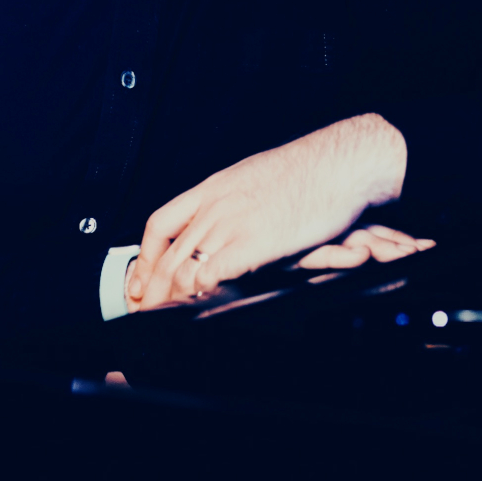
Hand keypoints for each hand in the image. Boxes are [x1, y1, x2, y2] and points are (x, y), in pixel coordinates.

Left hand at [129, 113, 408, 310]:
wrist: (339, 163)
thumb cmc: (308, 169)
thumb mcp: (256, 175)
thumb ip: (234, 197)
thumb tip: (224, 211)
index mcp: (214, 188)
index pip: (161, 223)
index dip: (146, 257)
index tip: (142, 280)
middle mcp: (216, 206)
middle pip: (169, 254)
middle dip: (153, 290)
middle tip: (146, 311)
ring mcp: (232, 224)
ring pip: (184, 268)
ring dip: (171, 298)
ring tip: (166, 318)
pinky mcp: (252, 243)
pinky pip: (211, 274)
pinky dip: (200, 294)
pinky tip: (201, 304)